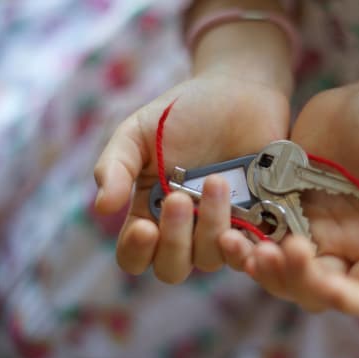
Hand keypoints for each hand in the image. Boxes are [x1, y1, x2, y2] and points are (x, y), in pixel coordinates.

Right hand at [93, 72, 288, 282]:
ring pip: (211, 258)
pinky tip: (246, 222)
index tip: (145, 227)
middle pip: (172, 268)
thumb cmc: (183, 110)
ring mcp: (222, 226)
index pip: (134, 255)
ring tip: (217, 181)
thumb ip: (116, 166)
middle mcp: (185, 228)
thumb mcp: (138, 132)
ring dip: (211, 227)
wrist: (238, 89)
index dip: (136, 252)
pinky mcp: (258, 221)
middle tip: (180, 198)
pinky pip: (252, 251)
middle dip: (174, 240)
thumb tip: (101, 207)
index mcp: (150, 211)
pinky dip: (248, 247)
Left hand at [219, 83, 358, 315]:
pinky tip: (227, 230)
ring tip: (237, 244)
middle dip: (289, 279)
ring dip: (257, 267)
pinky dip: (241, 242)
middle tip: (270, 253)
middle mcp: (338, 250)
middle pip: (310, 291)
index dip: (341, 298)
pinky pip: (256, 239)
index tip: (322, 281)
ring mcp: (306, 233)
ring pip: (277, 272)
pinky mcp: (279, 213)